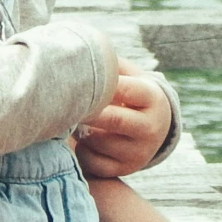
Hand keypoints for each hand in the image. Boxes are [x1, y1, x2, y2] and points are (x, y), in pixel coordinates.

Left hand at [75, 58, 173, 177]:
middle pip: (113, 119)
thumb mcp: (131, 76)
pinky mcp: (124, 170)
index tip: (80, 79)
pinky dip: (82, 150)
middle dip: (87, 110)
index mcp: (152, 98)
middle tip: (66, 101)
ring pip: (98, 141)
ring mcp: (138, 152)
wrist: (155, 128)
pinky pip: (94, 162)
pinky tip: (82, 139)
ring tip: (75, 118)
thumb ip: (110, 65)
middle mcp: (150, 128)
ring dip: (81, 130)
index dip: (101, 84)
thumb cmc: (131, 94)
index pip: (125, 89)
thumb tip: (79, 51)